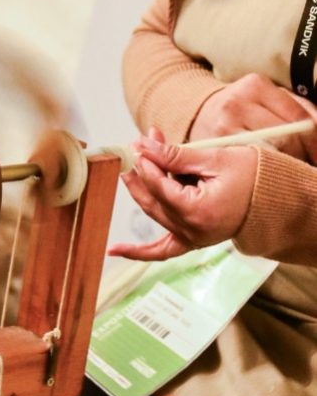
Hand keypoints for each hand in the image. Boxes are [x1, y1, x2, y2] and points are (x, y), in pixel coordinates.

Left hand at [108, 128, 257, 260]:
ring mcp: (192, 239)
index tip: (139, 144)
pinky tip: (114, 250)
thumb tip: (145, 147)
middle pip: (152, 199)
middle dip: (140, 172)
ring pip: (154, 213)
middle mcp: (192, 230)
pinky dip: (139, 251)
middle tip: (133, 149)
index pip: (159, 186)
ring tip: (133, 165)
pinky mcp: (194, 241)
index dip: (146, 163)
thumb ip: (176, 156)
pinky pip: (162, 250)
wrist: (281, 201)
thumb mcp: (216, 159)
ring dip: (141, 189)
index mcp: (198, 211)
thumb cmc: (256, 177)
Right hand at [190, 73, 316, 161]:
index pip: (298, 117)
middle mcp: (235, 104)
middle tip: (311, 165)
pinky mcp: (215, 147)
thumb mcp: (267, 97)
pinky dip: (264, 168)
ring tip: (292, 169)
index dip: (316, 140)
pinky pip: (250, 162)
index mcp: (254, 86)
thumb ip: (297, 107)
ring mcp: (223, 128)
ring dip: (286, 164)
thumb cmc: (242, 108)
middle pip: (285, 137)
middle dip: (304, 155)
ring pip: (269, 153)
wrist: (197, 115)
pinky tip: (269, 170)